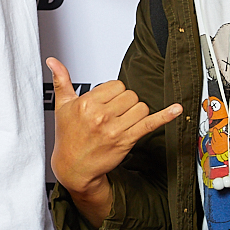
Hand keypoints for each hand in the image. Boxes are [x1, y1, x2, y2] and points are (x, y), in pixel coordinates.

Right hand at [47, 58, 181, 227]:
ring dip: (136, 112)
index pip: (115, 85)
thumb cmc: (68, 137)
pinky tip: (176, 109)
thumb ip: (61, 81)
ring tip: (122, 121)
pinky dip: (165, 116)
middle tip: (113, 114)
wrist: (73, 167)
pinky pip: (150, 124)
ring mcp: (115, 129)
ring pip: (140, 107)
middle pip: (129, 95)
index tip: (107, 102)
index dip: (114, 93)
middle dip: (124, 102)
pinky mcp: (127, 140)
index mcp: (86, 104)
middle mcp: (101, 116)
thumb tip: (53, 61)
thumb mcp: (62, 107)